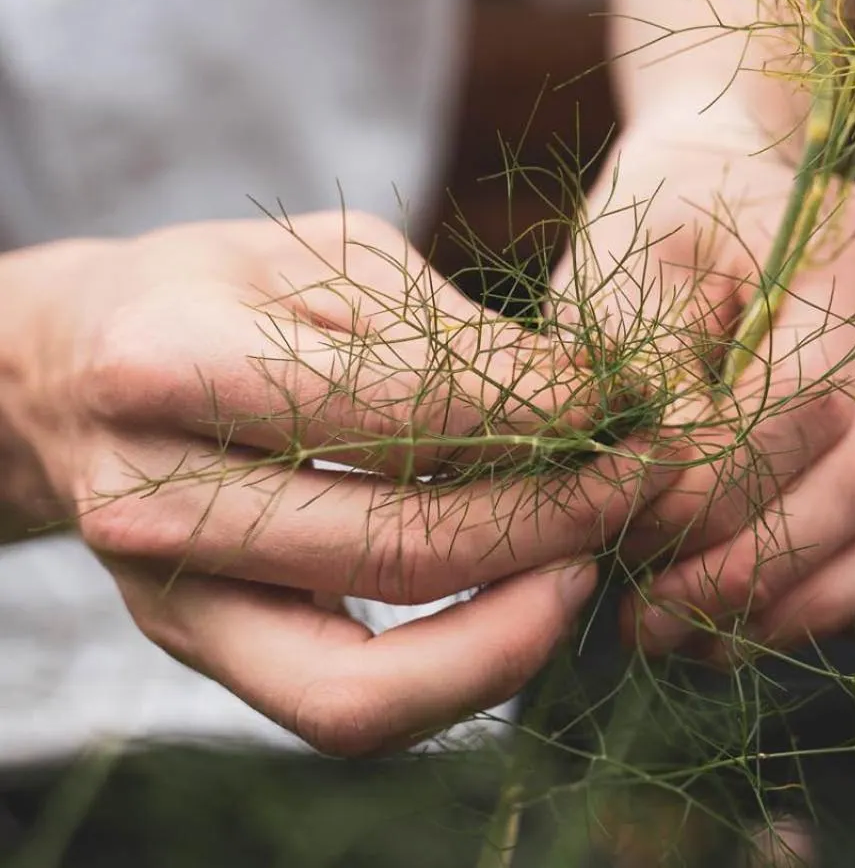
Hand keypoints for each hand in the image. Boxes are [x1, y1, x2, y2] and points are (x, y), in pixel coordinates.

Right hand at [0, 212, 642, 755]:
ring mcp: (171, 596)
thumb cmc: (228, 290)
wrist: (83, 366)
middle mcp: (154, 497)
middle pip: (409, 549)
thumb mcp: (338, 262)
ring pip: (382, 675)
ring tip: (598, 547)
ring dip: (526, 619)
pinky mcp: (203, 652)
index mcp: (171, 361)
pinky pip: (351, 711)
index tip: (638, 398)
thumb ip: (454, 335)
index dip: (552, 412)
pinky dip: (463, 673)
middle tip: (651, 476)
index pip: (412, 411)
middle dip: (566, 519)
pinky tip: (534, 596)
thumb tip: (590, 404)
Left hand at [554, 113, 854, 656]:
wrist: (705, 235)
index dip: (719, 493)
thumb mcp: (608, 299)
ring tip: (703, 639)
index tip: (629, 540)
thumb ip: (641, 383)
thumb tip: (678, 488)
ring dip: (817, 611)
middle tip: (649, 620)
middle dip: (755, 572)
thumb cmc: (647, 270)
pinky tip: (790, 623)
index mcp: (845, 233)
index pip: (810, 397)